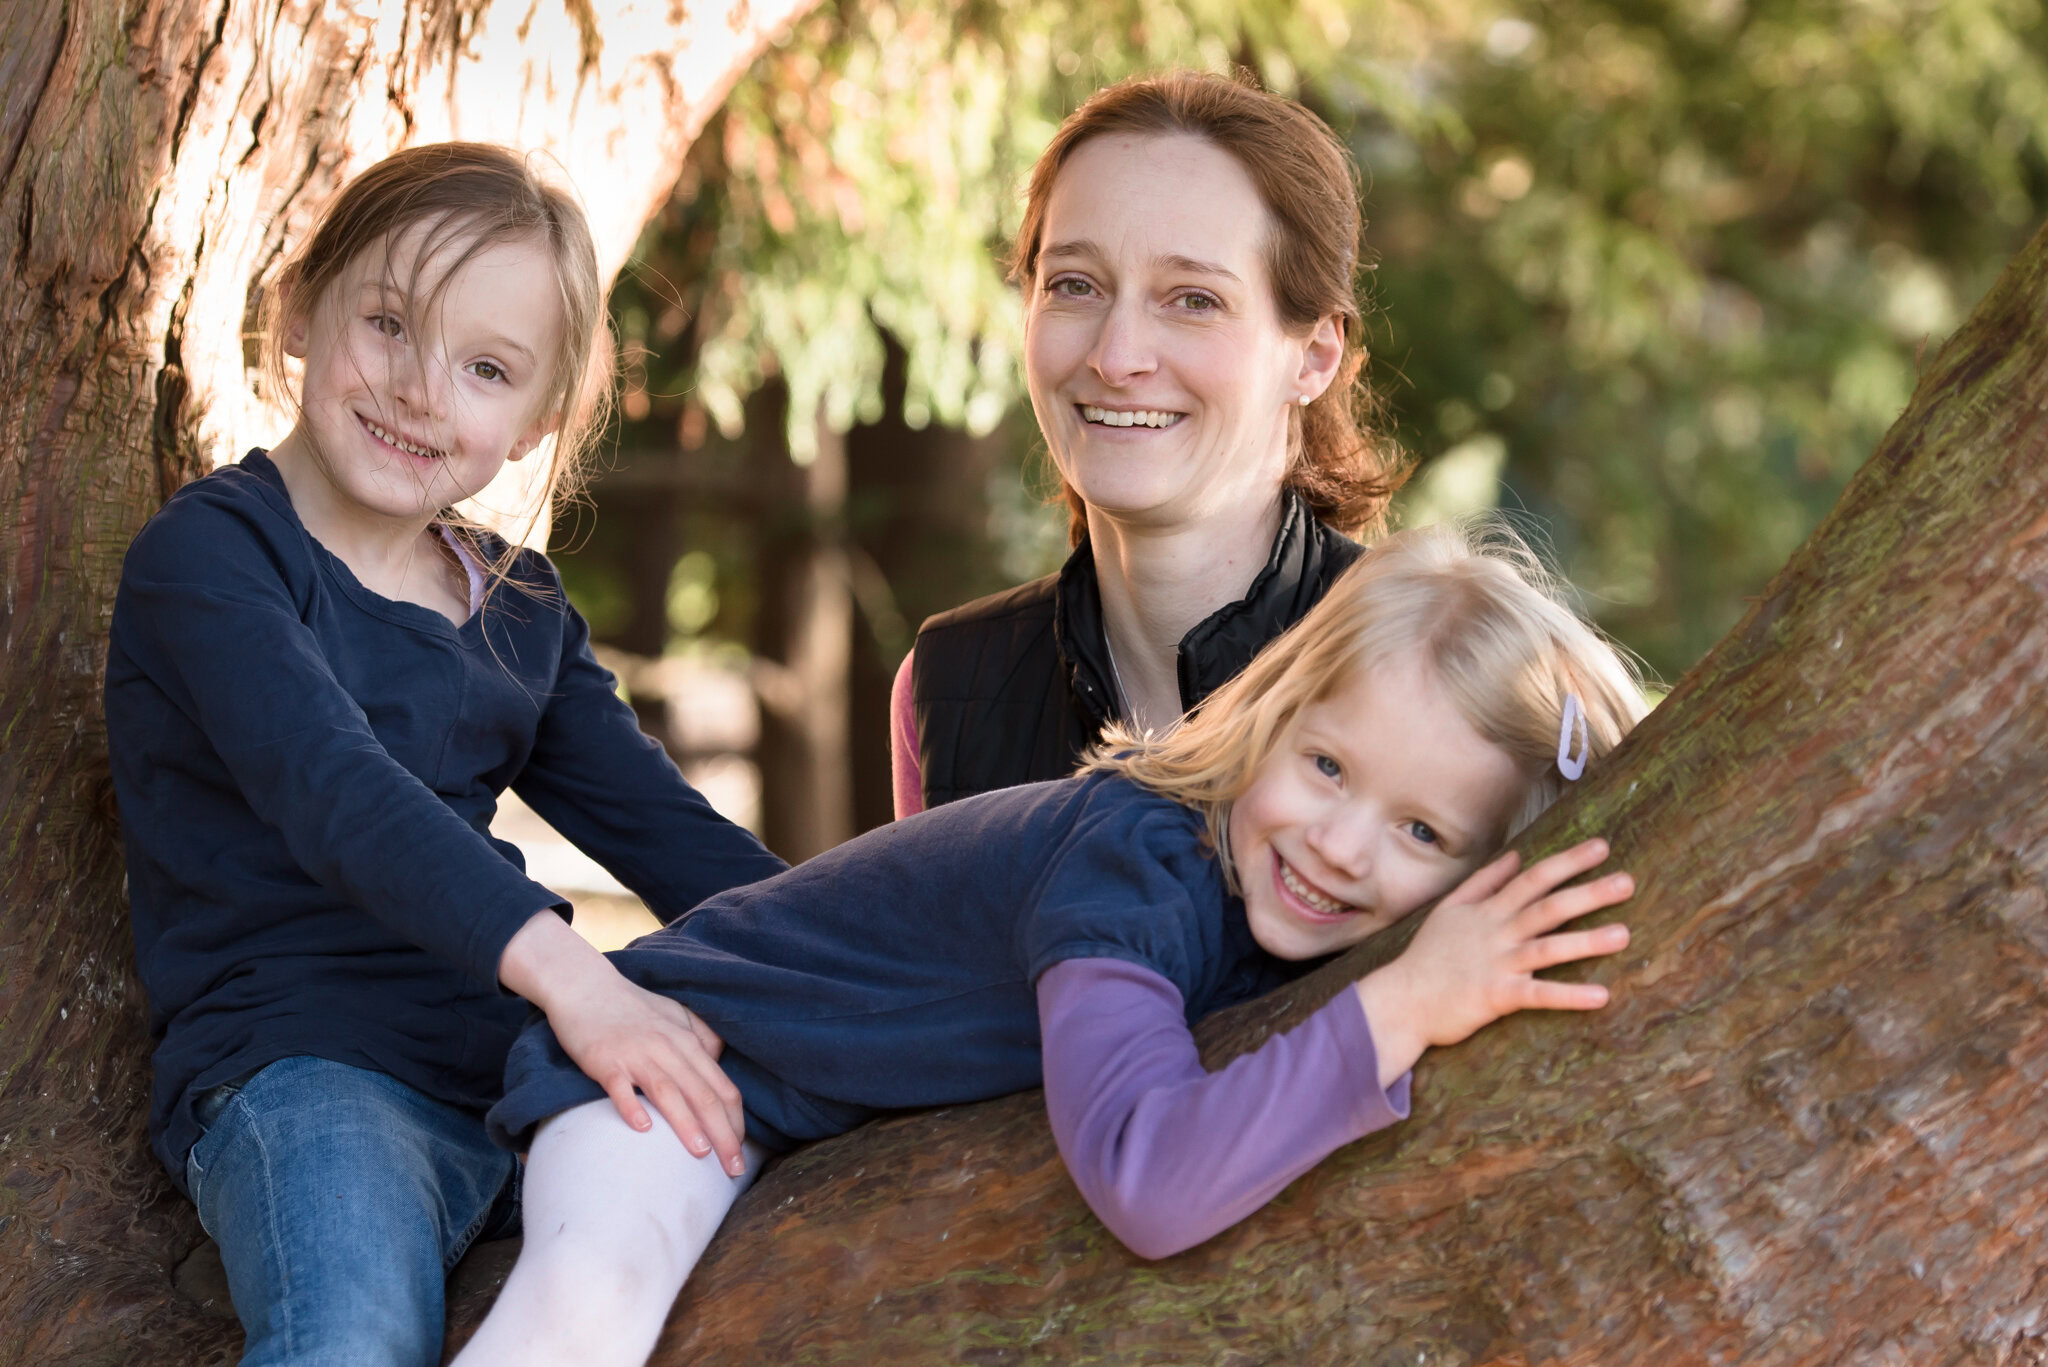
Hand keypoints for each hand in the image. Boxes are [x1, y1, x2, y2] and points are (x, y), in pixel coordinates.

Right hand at [499, 911, 747, 1172]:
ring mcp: (636, 1054)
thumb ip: (701, 1039)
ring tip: (702, 1155)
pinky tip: (642, 1129)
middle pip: (703, 1095)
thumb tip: (719, 1067)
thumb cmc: (632, 1006)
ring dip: (687, 1124)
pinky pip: (620, 1087)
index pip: (723, 1087)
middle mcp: (668, 1048)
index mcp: (688, 1042)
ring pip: (668, 1092)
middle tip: (734, 1169)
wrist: (584, 986)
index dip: (736, 1122)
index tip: (742, 1153)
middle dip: (723, 1135)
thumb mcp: (676, 1016)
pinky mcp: (605, 1060)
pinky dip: (632, 1107)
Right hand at [1354, 838, 1632, 1087]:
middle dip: (1588, 893)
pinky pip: (1538, 995)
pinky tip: (1601, 995)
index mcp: (1488, 912)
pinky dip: (1569, 996)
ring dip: (1587, 941)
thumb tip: (1515, 856)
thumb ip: (1484, 882)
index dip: (1568, 862)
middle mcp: (1497, 933)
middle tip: (1628, 882)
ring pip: (1548, 948)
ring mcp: (1497, 964)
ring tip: (1624, 934)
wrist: (1401, 1000)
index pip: (1533, 879)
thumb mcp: (1450, 910)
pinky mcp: (1496, 996)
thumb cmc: (1427, 957)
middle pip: (1548, 907)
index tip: (1601, 847)